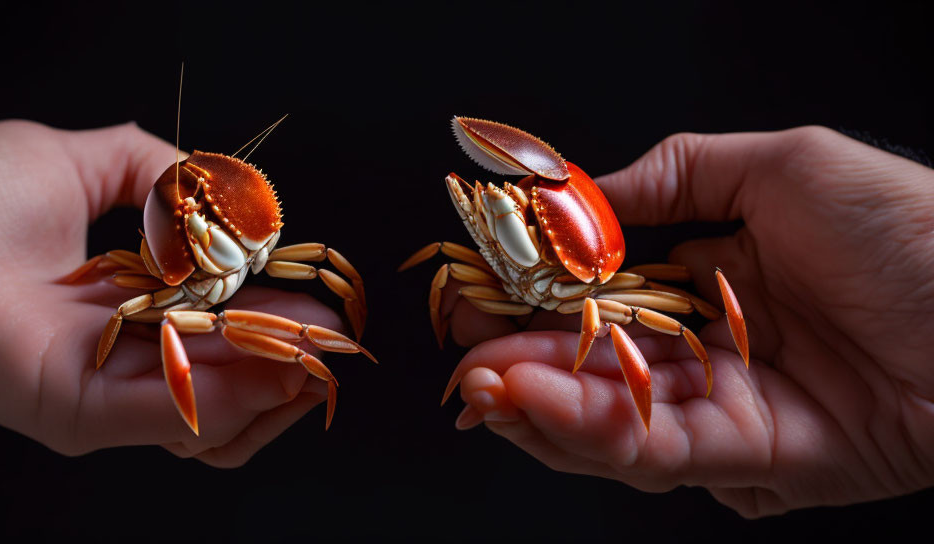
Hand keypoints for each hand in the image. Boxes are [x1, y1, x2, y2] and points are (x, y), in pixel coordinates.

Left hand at [0, 121, 337, 466]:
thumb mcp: (82, 160)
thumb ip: (156, 171)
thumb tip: (225, 198)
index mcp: (125, 297)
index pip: (216, 318)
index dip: (270, 313)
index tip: (317, 297)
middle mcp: (125, 349)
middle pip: (225, 370)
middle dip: (286, 355)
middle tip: (333, 339)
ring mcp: (109, 387)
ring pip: (212, 403)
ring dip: (273, 382)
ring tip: (316, 355)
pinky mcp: (88, 414)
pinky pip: (174, 414)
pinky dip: (231, 396)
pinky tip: (277, 372)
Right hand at [441, 127, 933, 515]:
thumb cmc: (912, 226)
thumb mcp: (782, 165)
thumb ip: (672, 179)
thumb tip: (580, 197)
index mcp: (717, 276)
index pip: (605, 294)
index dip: (540, 296)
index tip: (482, 289)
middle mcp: (715, 347)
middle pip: (597, 363)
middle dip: (520, 359)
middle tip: (460, 350)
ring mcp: (730, 407)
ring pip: (613, 417)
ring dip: (538, 402)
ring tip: (480, 382)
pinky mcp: (752, 460)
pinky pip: (657, 449)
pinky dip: (589, 429)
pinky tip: (533, 401)